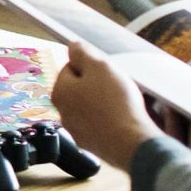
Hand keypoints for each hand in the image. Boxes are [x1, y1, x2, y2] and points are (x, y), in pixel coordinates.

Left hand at [49, 43, 158, 171]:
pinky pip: (99, 125)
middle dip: (97, 85)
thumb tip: (72, 46)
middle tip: (116, 87)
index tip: (106, 72)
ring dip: (103, 103)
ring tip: (122, 104)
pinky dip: (109, 120)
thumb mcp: (100, 67)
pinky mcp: (91, 145)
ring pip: (89, 107)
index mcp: (60, 92)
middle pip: (79, 89)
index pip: (70, 68)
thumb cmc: (115, 102)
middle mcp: (62, 113)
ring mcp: (76, 131)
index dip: (91, 66)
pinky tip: (123, 120)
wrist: (131, 143)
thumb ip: (83, 54)